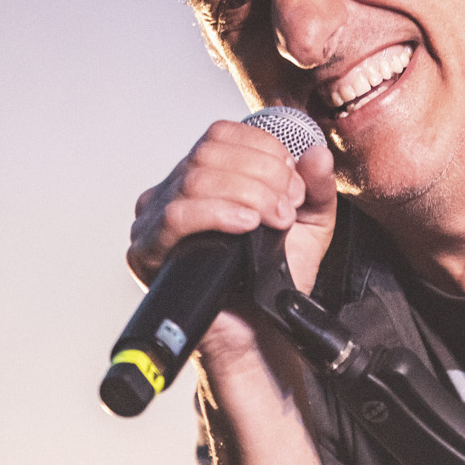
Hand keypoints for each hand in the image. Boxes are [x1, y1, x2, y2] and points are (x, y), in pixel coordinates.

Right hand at [127, 116, 337, 381]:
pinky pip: (175, 216)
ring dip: (247, 194)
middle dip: (261, 175)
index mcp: (205, 175)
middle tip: (287, 207)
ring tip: (275, 221)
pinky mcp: (147, 250)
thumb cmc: (273, 278)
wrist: (259, 330)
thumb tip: (317, 153)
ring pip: (195, 179)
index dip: (262, 149)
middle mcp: (174, 190)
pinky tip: (246, 225)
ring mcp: (155, 218)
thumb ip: (315, 188)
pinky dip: (217, 213)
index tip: (294, 183)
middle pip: (209, 152)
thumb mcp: (308, 225)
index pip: (221, 134)